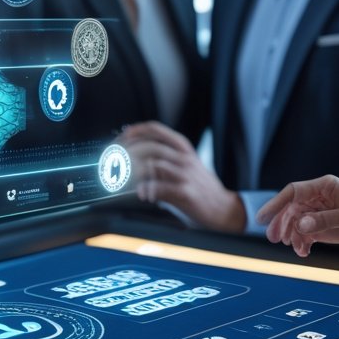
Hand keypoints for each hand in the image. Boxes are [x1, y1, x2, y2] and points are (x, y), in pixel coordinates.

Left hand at [121, 121, 245, 232]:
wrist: (223, 208)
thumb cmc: (199, 187)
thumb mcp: (185, 164)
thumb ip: (164, 157)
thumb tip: (134, 152)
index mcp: (183, 147)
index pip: (156, 129)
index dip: (135, 131)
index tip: (120, 137)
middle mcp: (184, 158)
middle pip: (149, 146)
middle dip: (127, 153)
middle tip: (115, 162)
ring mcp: (186, 175)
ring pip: (153, 165)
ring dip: (134, 173)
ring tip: (124, 180)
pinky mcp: (186, 192)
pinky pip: (160, 187)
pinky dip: (146, 190)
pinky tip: (142, 194)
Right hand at [256, 174, 338, 256]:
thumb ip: (325, 220)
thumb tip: (300, 224)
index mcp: (323, 186)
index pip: (293, 192)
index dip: (276, 203)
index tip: (263, 218)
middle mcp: (317, 196)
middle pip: (290, 208)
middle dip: (281, 223)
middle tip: (274, 239)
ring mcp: (318, 211)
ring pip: (295, 222)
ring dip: (290, 235)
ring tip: (294, 247)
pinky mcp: (321, 224)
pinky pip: (303, 232)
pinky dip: (300, 242)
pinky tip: (304, 252)